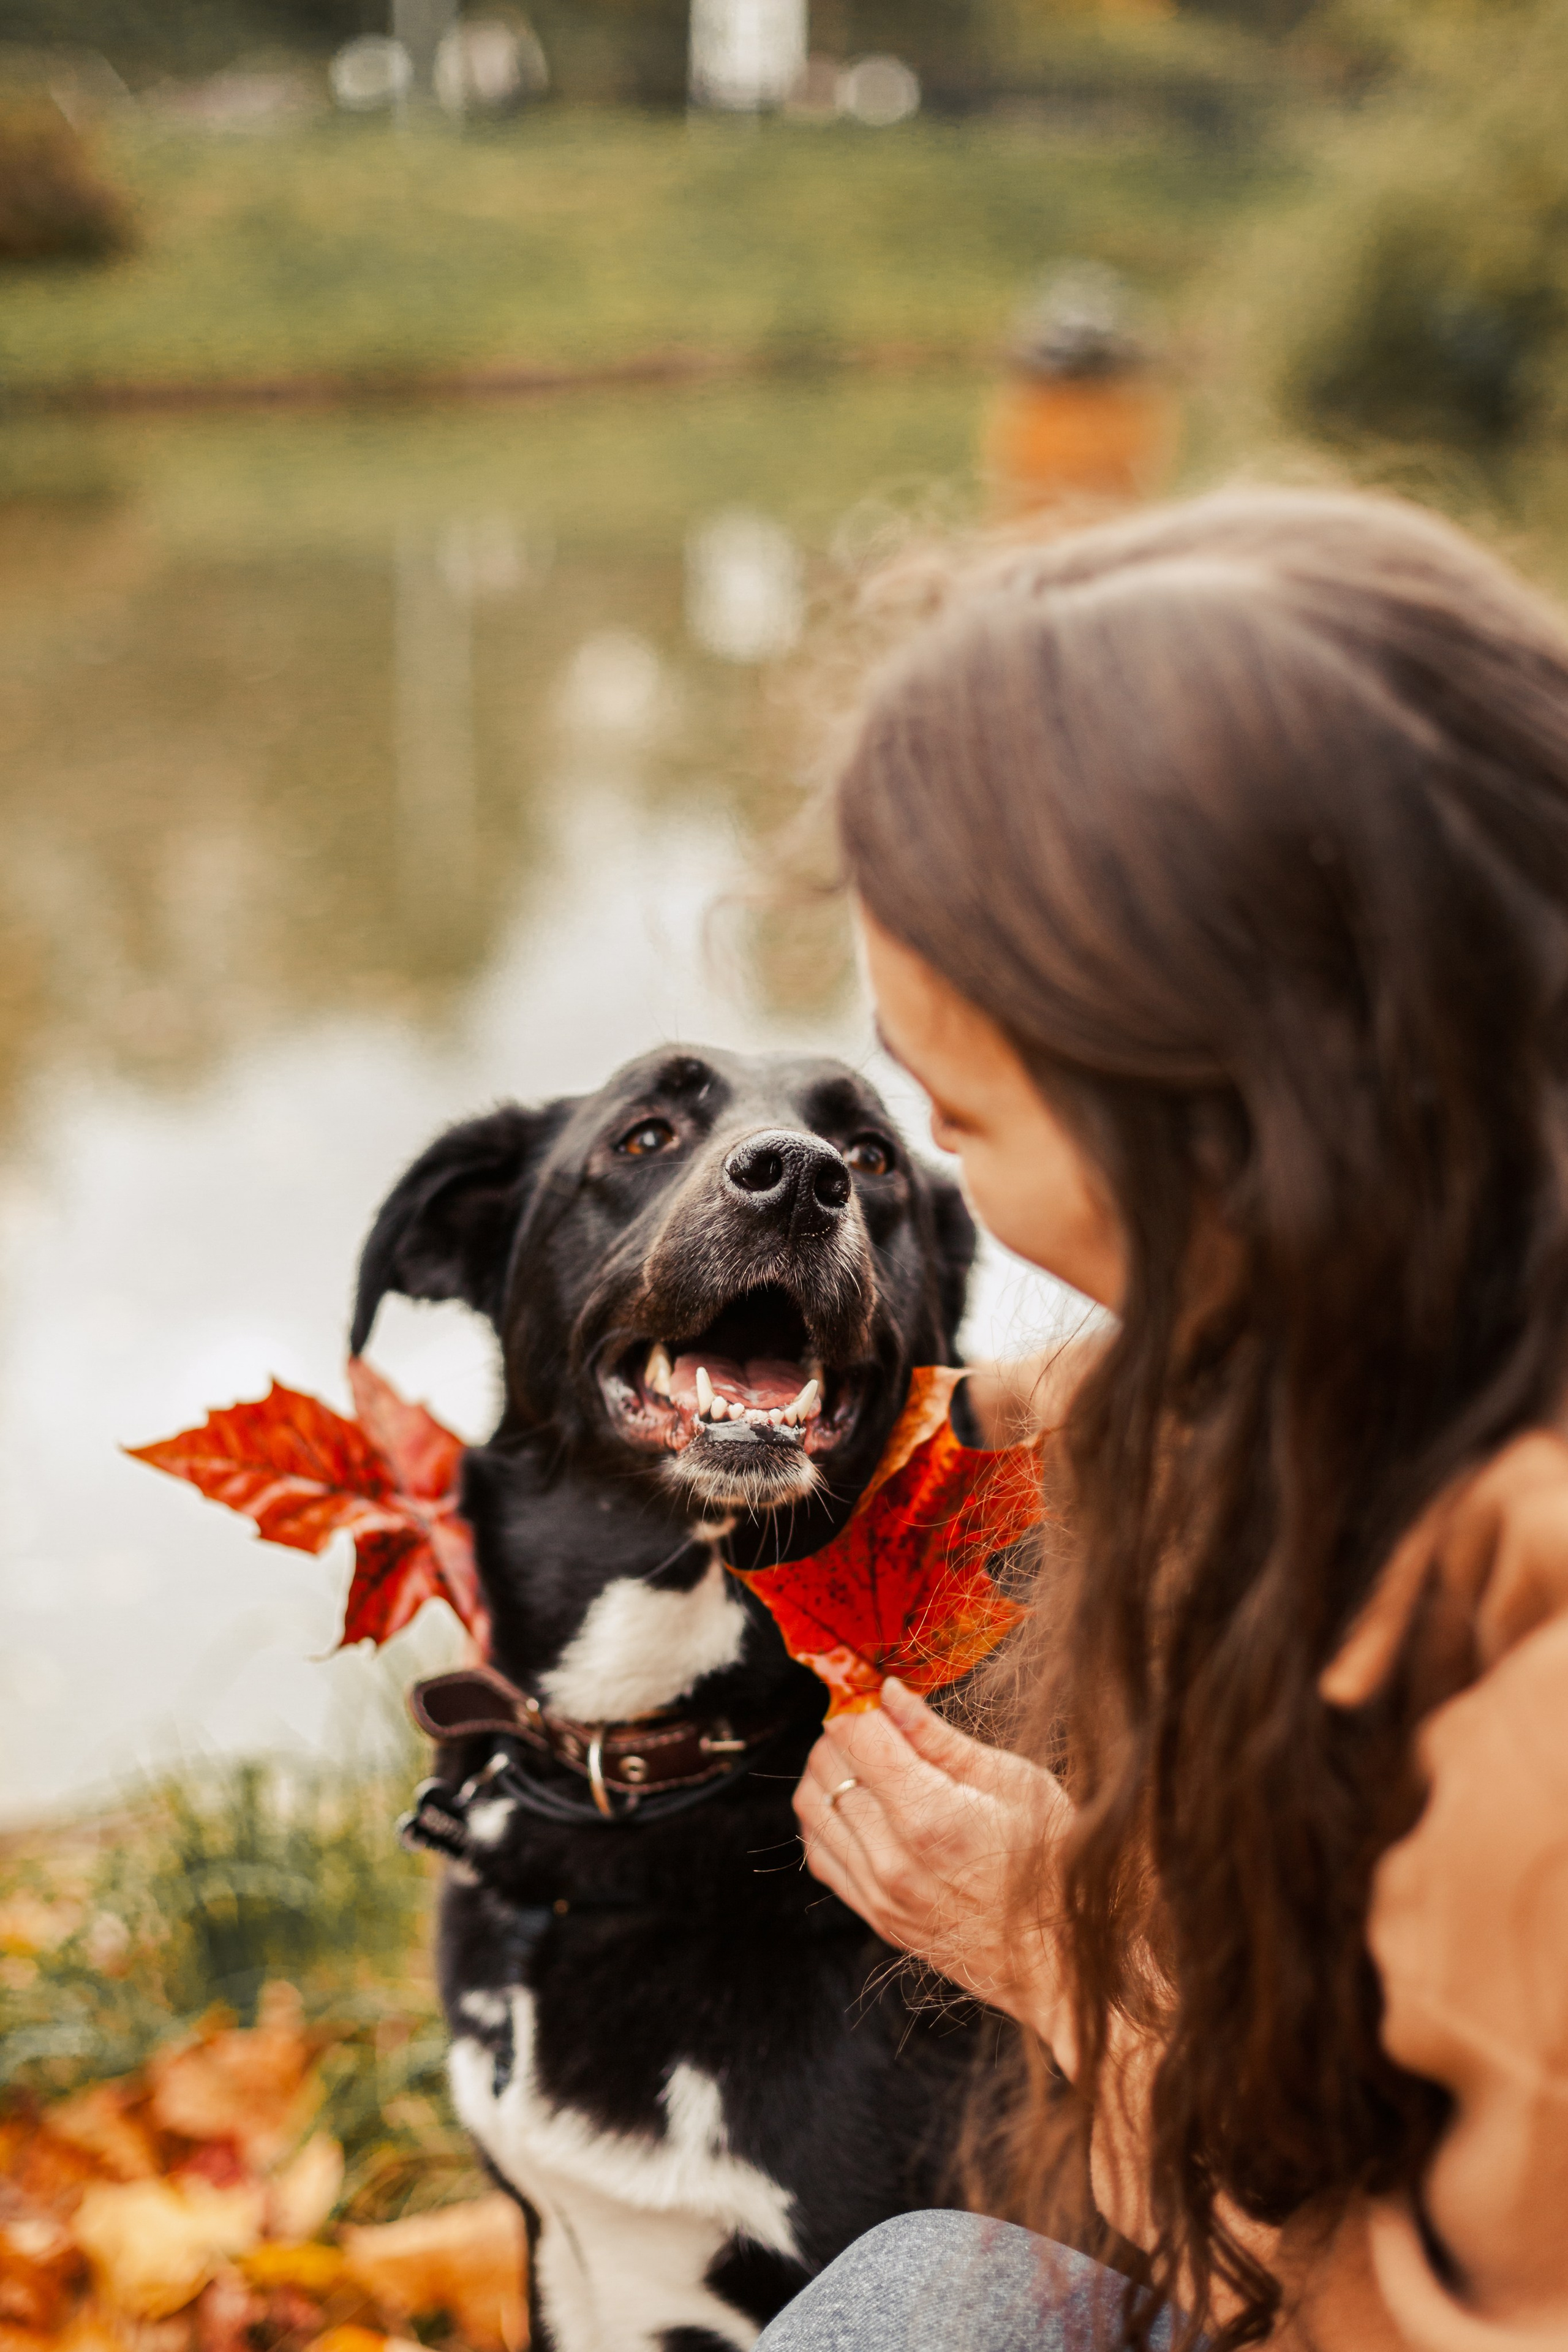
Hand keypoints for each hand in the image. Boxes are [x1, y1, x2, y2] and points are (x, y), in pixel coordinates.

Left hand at [794, 1676, 1076, 2060]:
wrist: (1060, 1956)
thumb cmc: (1053, 1861)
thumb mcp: (1014, 1782)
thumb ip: (939, 1738)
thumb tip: (889, 1693)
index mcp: (929, 1816)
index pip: (855, 1735)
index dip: (860, 1702)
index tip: (876, 1693)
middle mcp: (891, 1858)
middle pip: (827, 1764)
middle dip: (845, 1730)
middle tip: (880, 1723)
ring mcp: (877, 1893)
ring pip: (811, 1805)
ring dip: (830, 1770)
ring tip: (871, 1762)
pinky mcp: (873, 1915)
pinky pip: (818, 1853)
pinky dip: (826, 1818)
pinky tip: (861, 1806)